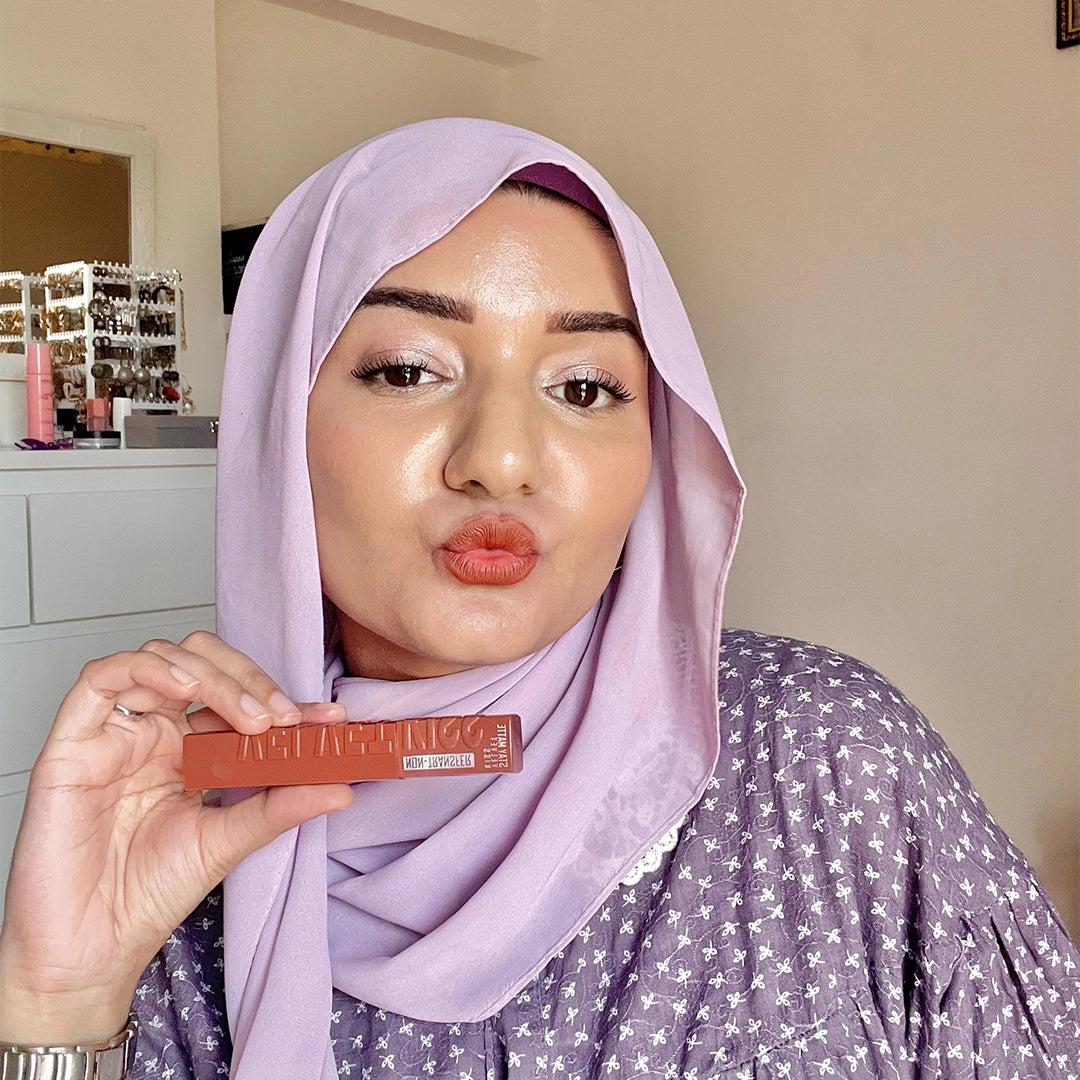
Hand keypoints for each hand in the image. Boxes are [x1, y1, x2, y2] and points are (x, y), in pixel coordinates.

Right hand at [0, 631, 352, 1044]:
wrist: (90, 950)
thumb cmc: (147, 895)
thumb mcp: (228, 842)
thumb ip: (279, 807)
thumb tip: (341, 788)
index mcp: (188, 750)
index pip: (240, 701)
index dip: (285, 699)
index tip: (330, 719)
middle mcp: (153, 732)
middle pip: (203, 663)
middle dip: (250, 679)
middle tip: (282, 719)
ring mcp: (114, 732)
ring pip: (161, 657)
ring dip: (214, 674)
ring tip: (248, 717)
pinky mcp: (73, 741)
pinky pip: (103, 677)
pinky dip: (150, 668)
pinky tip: (186, 688)